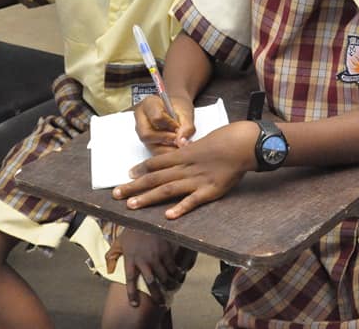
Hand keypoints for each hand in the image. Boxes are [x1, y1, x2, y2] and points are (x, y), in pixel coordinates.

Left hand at [104, 230, 192, 307]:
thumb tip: (108, 270)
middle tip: (160, 303)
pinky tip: (178, 276)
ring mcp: (155, 255)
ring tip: (171, 289)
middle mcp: (143, 260)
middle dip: (156, 295)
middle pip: (150, 283)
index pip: (130, 280)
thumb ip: (111, 256)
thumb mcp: (118, 242)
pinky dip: (176, 273)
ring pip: (163, 277)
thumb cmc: (131, 231)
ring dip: (168, 285)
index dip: (131, 294)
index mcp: (130, 259)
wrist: (145, 217)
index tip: (134, 304)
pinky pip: (172, 267)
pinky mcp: (165, 250)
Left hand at [112, 121, 258, 218]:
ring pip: (167, 189)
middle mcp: (185, 167)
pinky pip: (193, 201)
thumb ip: (188, 151)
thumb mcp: (200, 142)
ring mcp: (197, 180)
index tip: (127, 174)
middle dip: (134, 186)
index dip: (141, 169)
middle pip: (155, 177)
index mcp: (182, 154)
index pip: (156, 162)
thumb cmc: (223, 141)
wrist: (242, 144)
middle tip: (116, 194)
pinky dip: (180, 208)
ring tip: (131, 205)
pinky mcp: (210, 191)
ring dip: (148, 198)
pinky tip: (168, 216)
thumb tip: (178, 151)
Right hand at [134, 95, 194, 154]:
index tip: (180, 127)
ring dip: (167, 149)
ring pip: (149, 146)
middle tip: (179, 140)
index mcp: (149, 104)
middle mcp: (141, 118)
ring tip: (180, 145)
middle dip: (165, 140)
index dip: (171, 125)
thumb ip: (187, 126)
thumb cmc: (179, 107)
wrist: (176, 108)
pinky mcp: (146, 142)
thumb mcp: (186, 112)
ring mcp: (141, 131)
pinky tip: (176, 149)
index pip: (156, 118)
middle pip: (146, 134)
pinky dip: (167, 153)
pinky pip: (154, 152)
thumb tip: (182, 142)